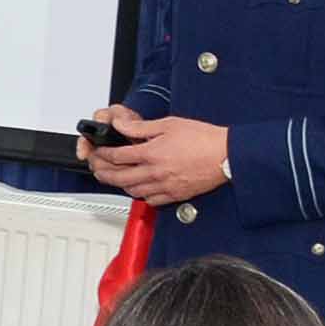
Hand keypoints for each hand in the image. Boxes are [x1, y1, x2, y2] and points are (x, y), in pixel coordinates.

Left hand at [81, 107, 229, 208]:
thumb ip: (140, 127)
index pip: (116, 157)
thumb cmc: (204, 139)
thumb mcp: (169, 124)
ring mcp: (164, 186)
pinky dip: (140, 195)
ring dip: (118, 184)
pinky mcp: (175, 195)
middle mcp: (155, 172)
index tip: (97, 151)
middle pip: (118, 177)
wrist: (228, 154)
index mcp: (151, 153)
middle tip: (96, 166)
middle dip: (102, 171)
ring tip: (113, 177)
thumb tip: (120, 126)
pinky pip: (150, 201)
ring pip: (131, 191)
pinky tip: (138, 188)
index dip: (101, 154)